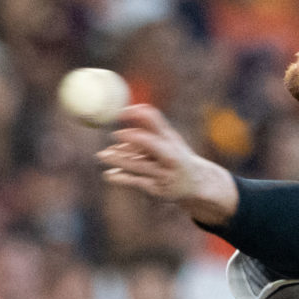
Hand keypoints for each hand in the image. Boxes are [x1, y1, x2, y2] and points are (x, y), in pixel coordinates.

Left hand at [96, 104, 237, 225]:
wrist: (196, 183)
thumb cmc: (176, 155)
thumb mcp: (168, 139)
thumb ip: (150, 125)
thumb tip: (127, 109)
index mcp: (171, 139)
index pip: (156, 122)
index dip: (139, 114)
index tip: (122, 111)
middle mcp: (170, 155)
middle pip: (152, 144)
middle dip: (136, 138)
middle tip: (116, 134)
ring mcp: (164, 174)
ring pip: (139, 165)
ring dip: (120, 159)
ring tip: (102, 155)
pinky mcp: (157, 189)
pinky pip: (136, 182)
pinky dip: (120, 178)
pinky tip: (109, 175)